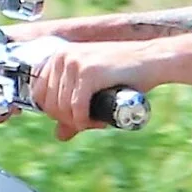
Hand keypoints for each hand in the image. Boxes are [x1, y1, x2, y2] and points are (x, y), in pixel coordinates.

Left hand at [28, 40, 153, 139]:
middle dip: (67, 120)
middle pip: (48, 105)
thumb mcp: (93, 91)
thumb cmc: (124, 74)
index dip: (55, 114)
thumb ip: (73, 110)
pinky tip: (99, 121)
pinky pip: (76, 108)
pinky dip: (85, 121)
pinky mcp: (88, 72)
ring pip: (62, 109)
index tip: (75, 118)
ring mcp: (74, 63)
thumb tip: (59, 135)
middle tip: (89, 122)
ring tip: (97, 121)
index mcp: (58, 56)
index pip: (39, 95)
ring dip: (79, 123)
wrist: (152, 60)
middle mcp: (62, 57)